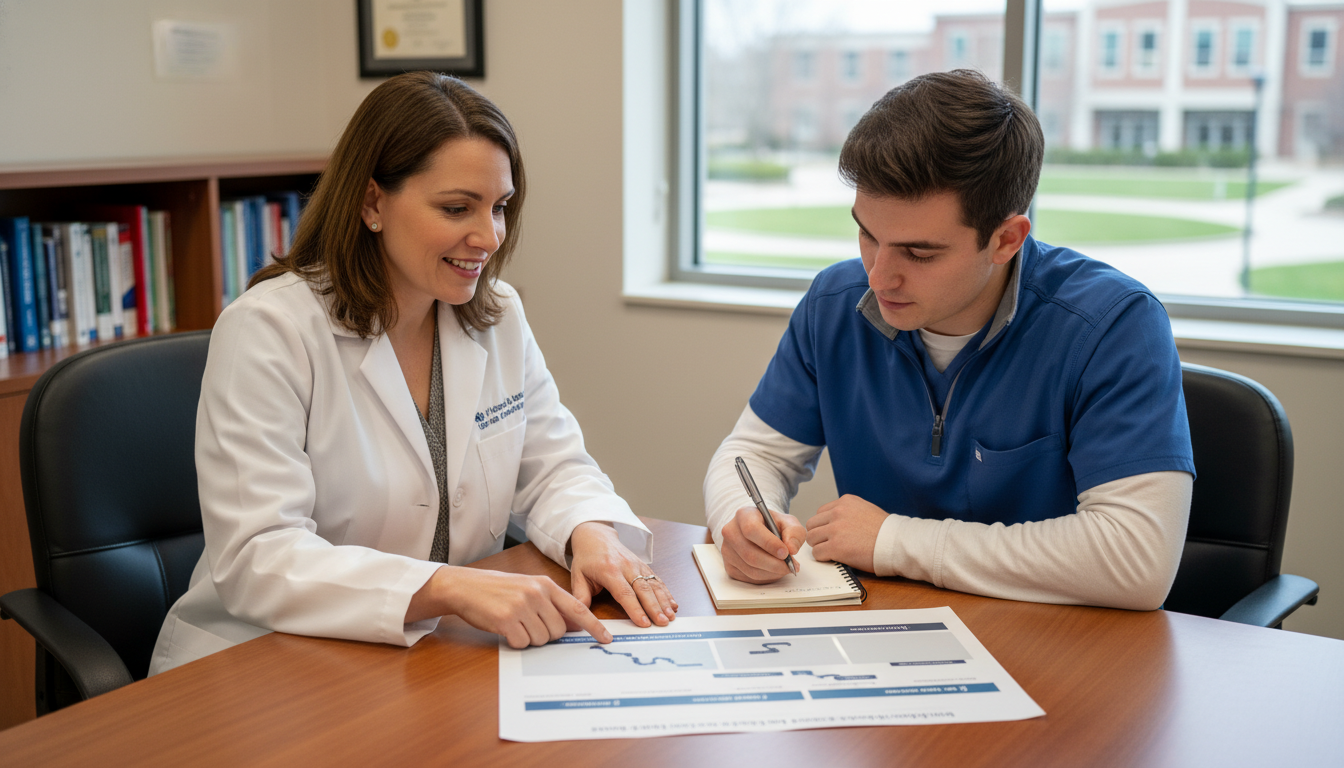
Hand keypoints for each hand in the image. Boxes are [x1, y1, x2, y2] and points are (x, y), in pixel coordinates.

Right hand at [410, 566, 613, 648]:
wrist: (464, 586)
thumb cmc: (497, 589)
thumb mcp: (528, 588)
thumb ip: (551, 603)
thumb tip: (575, 624)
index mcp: (544, 584)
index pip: (577, 608)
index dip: (593, 626)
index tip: (606, 638)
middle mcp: (536, 594)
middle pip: (558, 630)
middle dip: (547, 634)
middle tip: (529, 624)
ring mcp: (521, 606)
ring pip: (541, 639)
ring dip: (529, 638)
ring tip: (514, 623)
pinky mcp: (506, 620)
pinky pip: (522, 643)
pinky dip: (515, 641)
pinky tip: (505, 628)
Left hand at [569, 521, 677, 627]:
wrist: (596, 536)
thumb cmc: (587, 559)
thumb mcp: (577, 576)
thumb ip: (581, 598)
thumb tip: (581, 619)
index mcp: (609, 570)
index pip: (624, 593)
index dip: (635, 608)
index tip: (643, 623)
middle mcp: (626, 566)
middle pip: (643, 589)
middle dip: (654, 607)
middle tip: (662, 623)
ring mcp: (637, 565)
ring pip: (654, 584)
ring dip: (664, 601)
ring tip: (671, 616)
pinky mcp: (644, 566)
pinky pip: (657, 580)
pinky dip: (667, 593)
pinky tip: (673, 604)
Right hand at [720, 505, 806, 583]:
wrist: (760, 532)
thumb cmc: (773, 526)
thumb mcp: (788, 522)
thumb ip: (794, 532)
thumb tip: (791, 549)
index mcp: (744, 515)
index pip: (752, 530)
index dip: (769, 543)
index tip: (786, 552)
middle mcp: (731, 532)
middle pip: (750, 554)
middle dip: (774, 564)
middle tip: (790, 566)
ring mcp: (727, 550)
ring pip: (750, 569)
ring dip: (772, 573)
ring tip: (785, 568)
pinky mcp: (729, 566)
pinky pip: (748, 578)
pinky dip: (765, 578)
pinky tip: (774, 571)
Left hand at [805, 494, 886, 572]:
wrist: (896, 543)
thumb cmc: (885, 531)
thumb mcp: (865, 509)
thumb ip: (847, 512)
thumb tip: (831, 522)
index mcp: (845, 502)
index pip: (820, 513)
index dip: (824, 525)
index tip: (830, 534)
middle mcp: (838, 512)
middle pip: (812, 525)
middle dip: (818, 535)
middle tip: (827, 544)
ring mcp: (835, 529)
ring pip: (812, 538)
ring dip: (819, 546)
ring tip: (831, 552)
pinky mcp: (836, 547)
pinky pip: (817, 553)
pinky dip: (823, 557)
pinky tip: (833, 558)